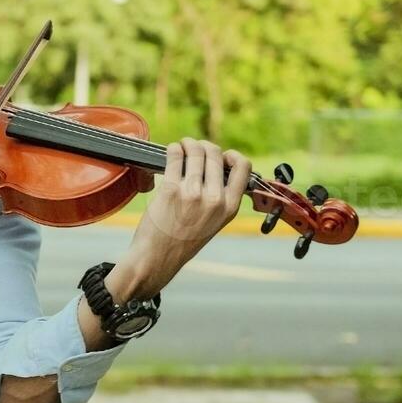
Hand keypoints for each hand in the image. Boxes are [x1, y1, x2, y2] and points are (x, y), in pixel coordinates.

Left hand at [110, 137, 249, 298]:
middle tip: (194, 148)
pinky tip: (171, 153)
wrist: (157, 259)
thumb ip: (220, 198)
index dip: (232, 155)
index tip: (221, 157)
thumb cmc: (182, 241)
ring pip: (195, 151)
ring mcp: (192, 193)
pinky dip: (173, 149)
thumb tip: (216, 167)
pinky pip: (174, 156)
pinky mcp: (170, 190)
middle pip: (215, 153)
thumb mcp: (214, 223)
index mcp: (230, 207)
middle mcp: (214, 199)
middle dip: (203, 146)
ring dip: (187, 144)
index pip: (244, 167)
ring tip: (181, 147)